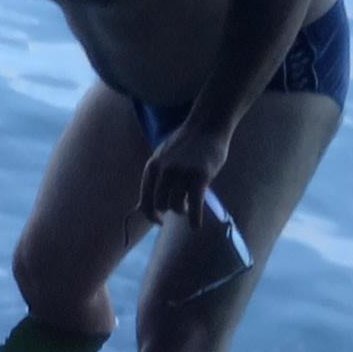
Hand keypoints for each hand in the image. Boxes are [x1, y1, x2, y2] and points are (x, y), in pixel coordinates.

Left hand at [136, 117, 234, 238]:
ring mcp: (181, 174)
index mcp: (152, 167)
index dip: (150, 215)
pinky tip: (196, 226)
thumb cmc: (187, 143)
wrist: (207, 126)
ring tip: (190, 205)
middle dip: (169, 209)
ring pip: (176, 206)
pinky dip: (194, 219)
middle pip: (160, 205)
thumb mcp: (163, 156)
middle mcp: (163, 171)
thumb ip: (157, 176)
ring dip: (183, 210)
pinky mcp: (199, 177)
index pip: (145, 200)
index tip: (159, 221)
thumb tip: (146, 203)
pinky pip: (194, 206)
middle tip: (180, 207)